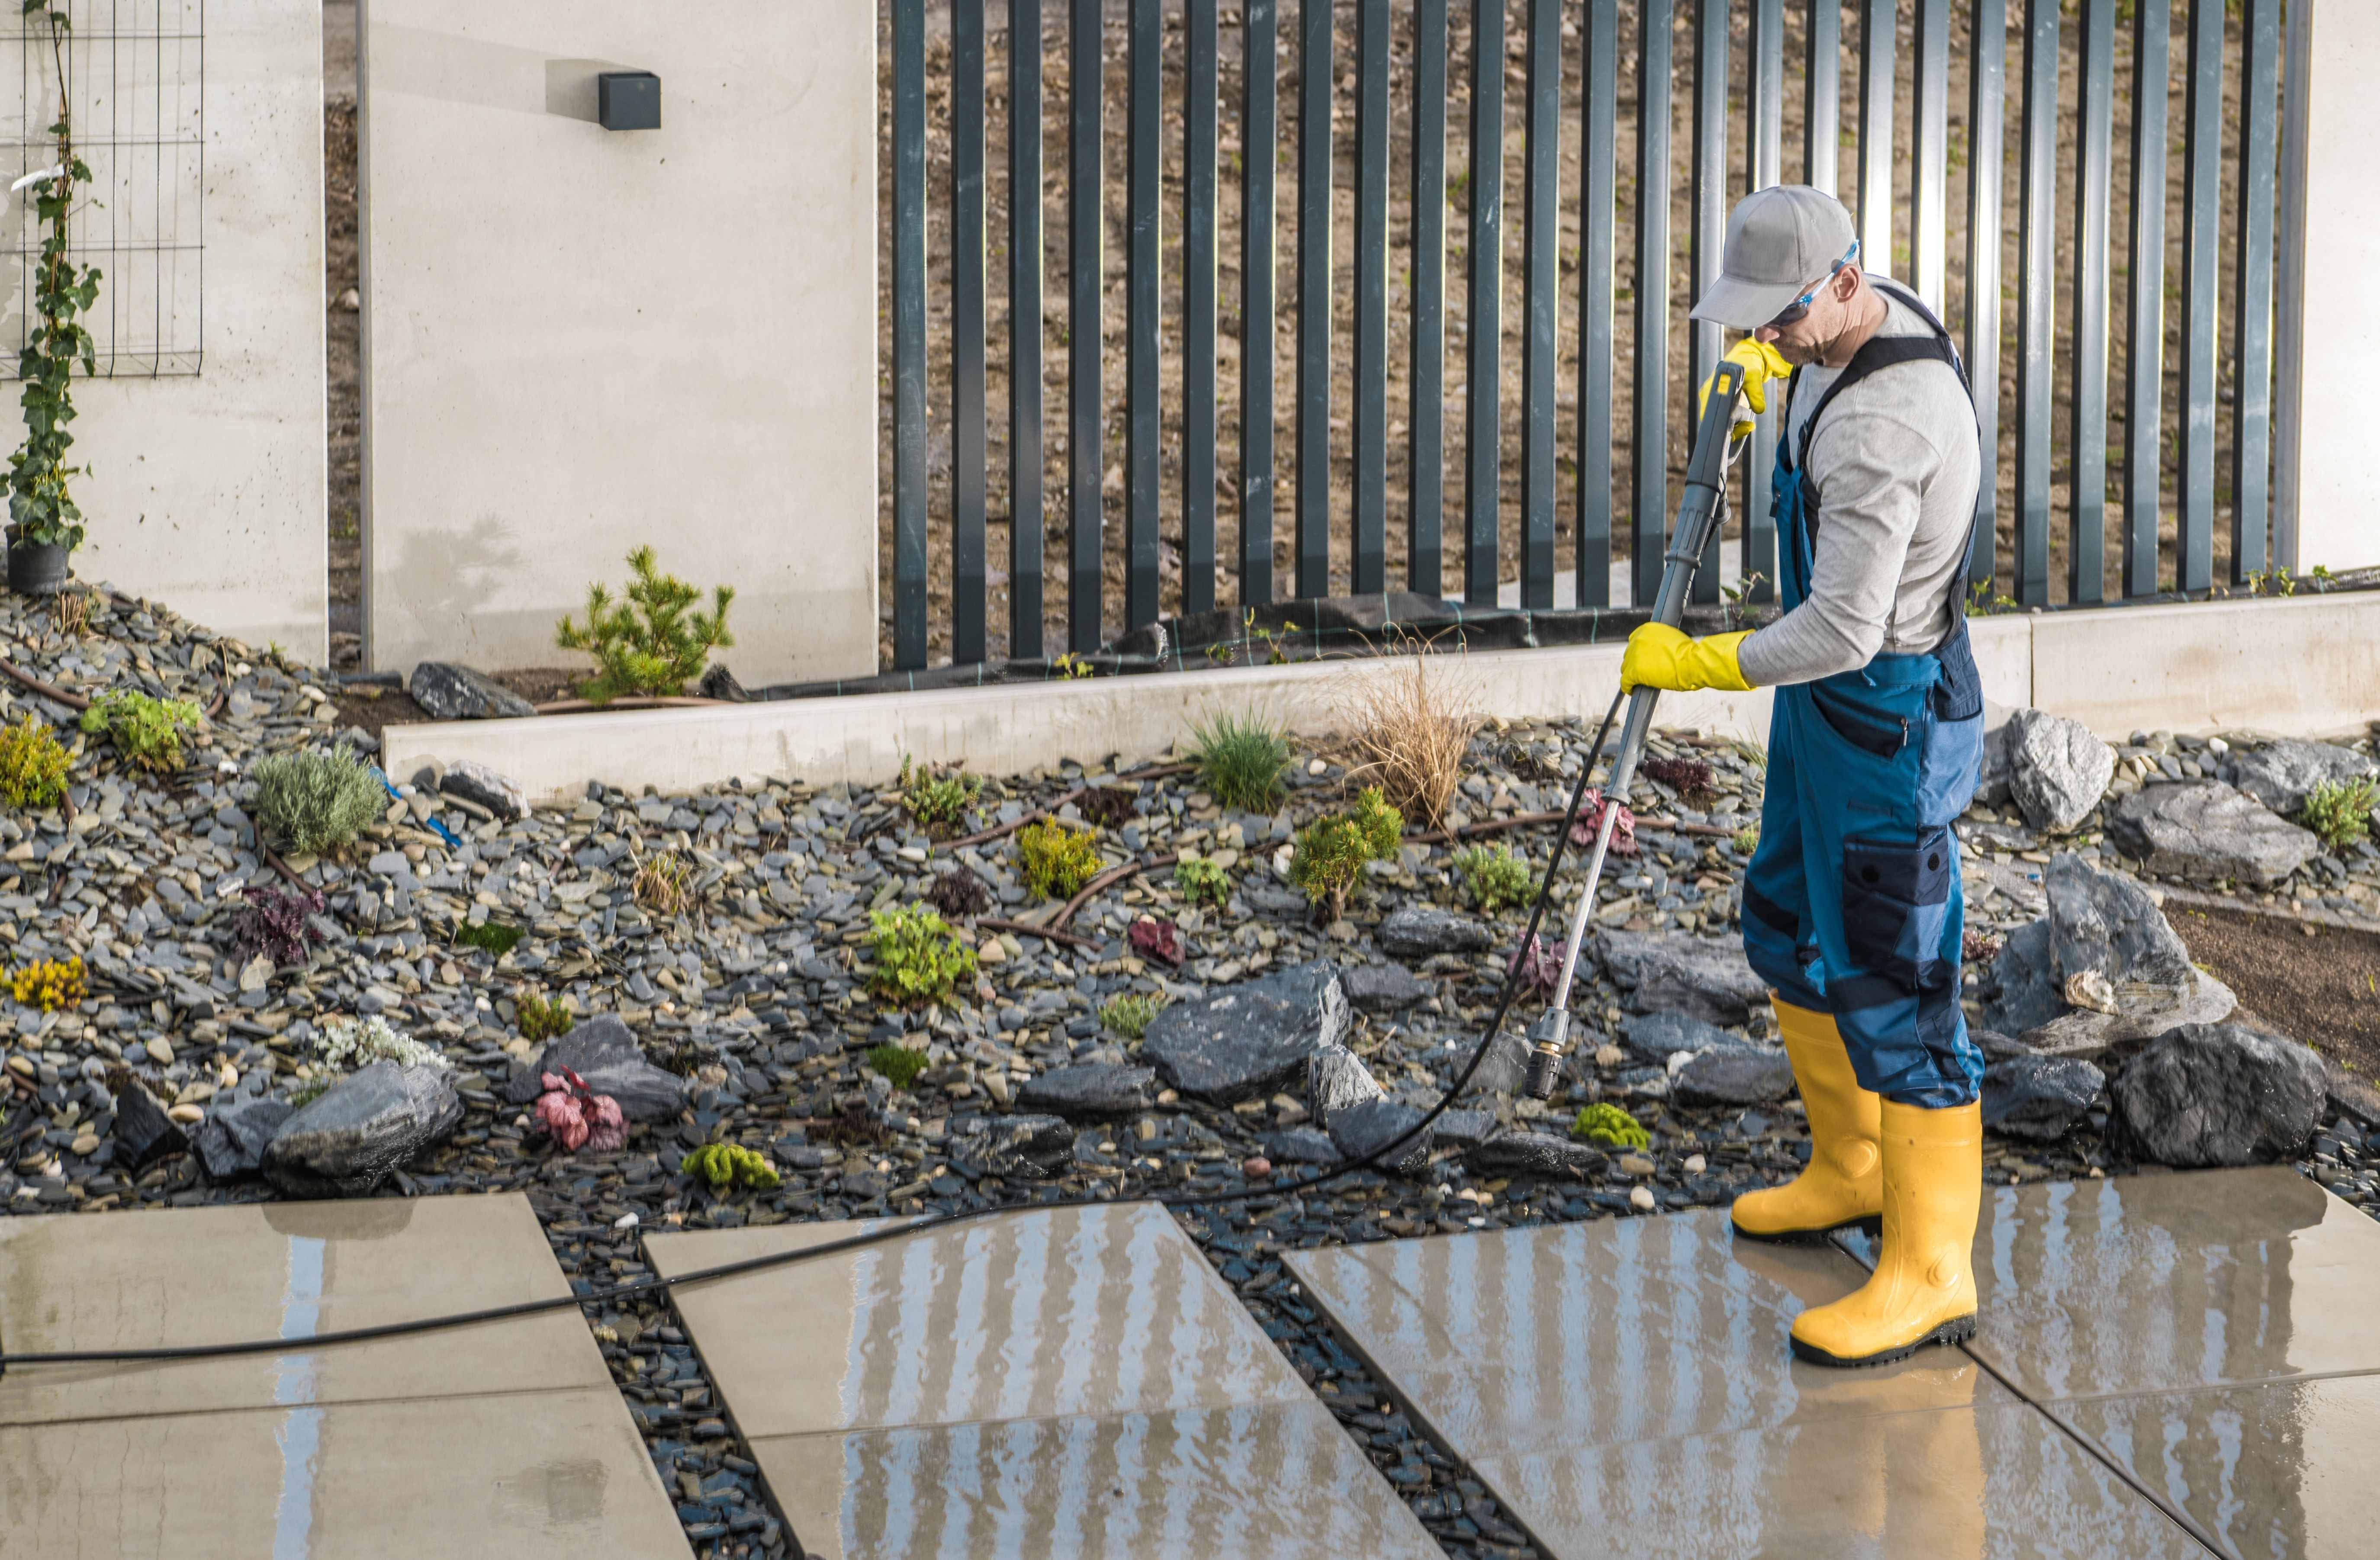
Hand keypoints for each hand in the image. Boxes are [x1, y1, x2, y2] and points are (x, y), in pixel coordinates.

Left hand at [1619, 623, 1755, 693]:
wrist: (1693, 662)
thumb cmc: (1689, 653)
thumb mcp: (1672, 639)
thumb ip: (1659, 643)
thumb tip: (1655, 653)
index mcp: (1646, 629)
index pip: (1634, 641)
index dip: (1638, 653)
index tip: (1642, 660)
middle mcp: (1637, 639)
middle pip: (1629, 655)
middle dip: (1635, 664)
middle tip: (1644, 672)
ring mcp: (1634, 655)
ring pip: (1626, 668)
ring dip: (1632, 675)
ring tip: (1639, 683)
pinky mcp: (1633, 671)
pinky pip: (1625, 682)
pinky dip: (1628, 687)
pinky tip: (1632, 691)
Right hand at [1696, 339, 1793, 436]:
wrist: (1747, 361)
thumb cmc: (1747, 366)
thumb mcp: (1753, 377)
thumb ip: (1756, 393)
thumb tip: (1759, 409)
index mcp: (1711, 389)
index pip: (1708, 414)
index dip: (1720, 425)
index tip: (1734, 429)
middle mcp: (1708, 397)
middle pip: (1714, 422)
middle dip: (1732, 429)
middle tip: (1749, 427)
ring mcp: (1714, 402)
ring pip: (1720, 423)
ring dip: (1736, 428)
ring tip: (1750, 425)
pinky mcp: (1721, 406)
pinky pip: (1725, 421)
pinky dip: (1736, 425)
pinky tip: (1746, 423)